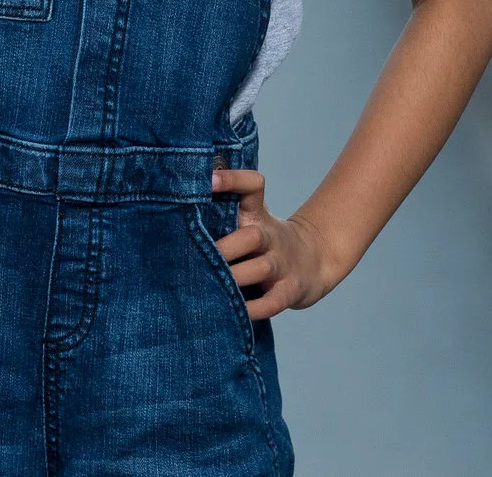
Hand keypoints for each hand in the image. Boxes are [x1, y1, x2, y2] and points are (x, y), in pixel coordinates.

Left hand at [210, 167, 344, 318]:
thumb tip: (175, 198)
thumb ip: (221, 209)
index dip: (233, 180)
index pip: (253, 186)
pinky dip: (255, 308)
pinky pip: (273, 301)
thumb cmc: (264, 240)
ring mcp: (282, 264)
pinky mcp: (292, 290)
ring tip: (211, 285)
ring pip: (261, 268)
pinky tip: (236, 311)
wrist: (315, 259)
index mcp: (257, 214)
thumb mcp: (250, 217)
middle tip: (197, 256)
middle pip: (252, 236)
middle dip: (226, 248)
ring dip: (235, 277)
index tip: (209, 180)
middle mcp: (270, 236)